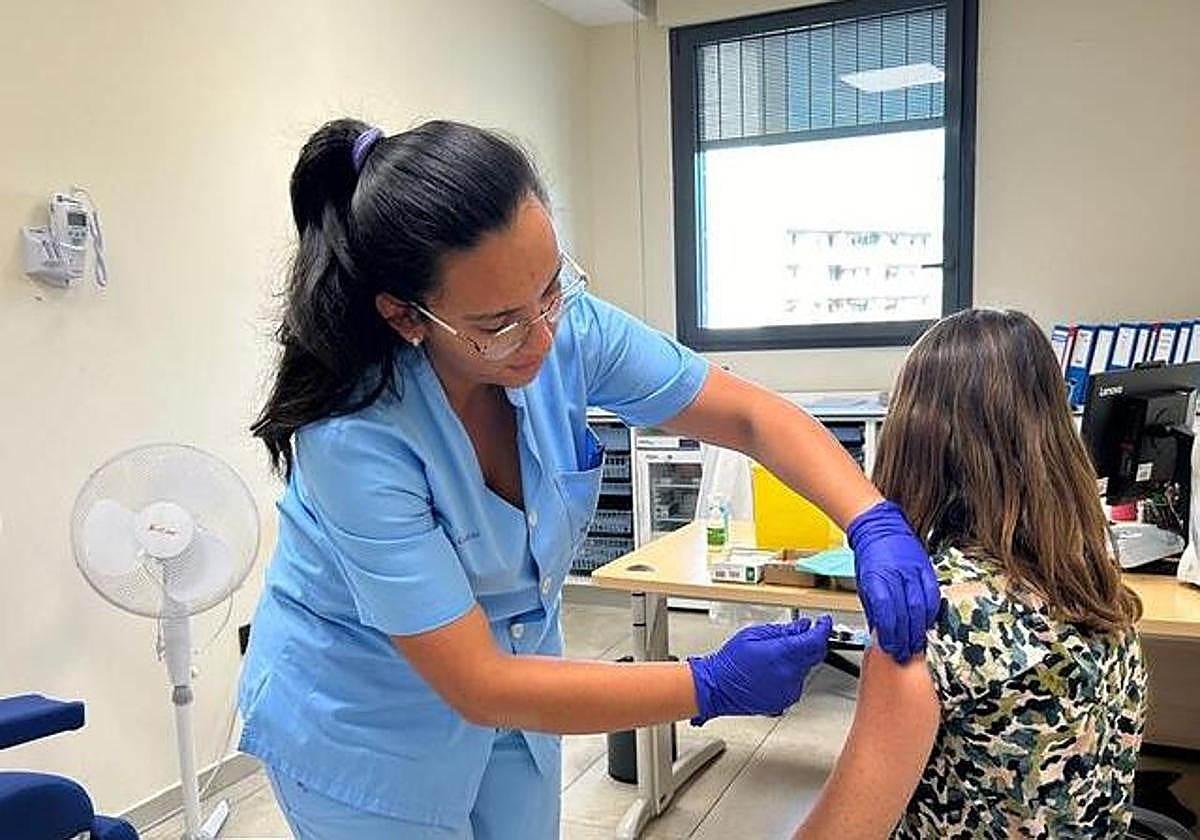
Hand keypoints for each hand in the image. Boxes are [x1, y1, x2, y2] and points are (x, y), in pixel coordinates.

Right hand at [687, 615, 831, 724]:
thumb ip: (784, 630)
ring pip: (806, 668)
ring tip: (776, 655)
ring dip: (799, 658)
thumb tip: (803, 626)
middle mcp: (789, 674)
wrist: (717, 688)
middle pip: (815, 655)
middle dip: (812, 642)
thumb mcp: (754, 634)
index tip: (824, 622)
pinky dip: (791, 673)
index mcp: (782, 655)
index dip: (824, 628)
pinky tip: (773, 669)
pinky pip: (797, 682)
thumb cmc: (730, 661)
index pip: (816, 640)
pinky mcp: (785, 700)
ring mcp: (789, 690)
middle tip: (804, 633)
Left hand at [847, 500, 939, 662]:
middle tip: (905, 654)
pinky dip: (931, 613)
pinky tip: (928, 624)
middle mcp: (895, 574)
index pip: (885, 611)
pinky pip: (933, 595)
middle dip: (905, 638)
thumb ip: (874, 608)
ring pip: (920, 606)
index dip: (890, 633)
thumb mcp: (864, 583)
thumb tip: (880, 633)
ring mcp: (913, 570)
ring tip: (917, 645)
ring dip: (919, 630)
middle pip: (904, 613)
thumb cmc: (870, 556)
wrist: (879, 528)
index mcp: (875, 578)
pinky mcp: (925, 568)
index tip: (891, 648)